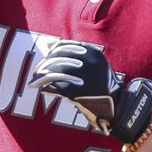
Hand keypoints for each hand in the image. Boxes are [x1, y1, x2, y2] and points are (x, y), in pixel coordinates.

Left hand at [29, 41, 151, 143]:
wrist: (117, 108)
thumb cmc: (102, 86)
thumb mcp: (95, 65)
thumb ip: (76, 54)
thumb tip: (50, 43)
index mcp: (93, 54)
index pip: (64, 46)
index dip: (51, 52)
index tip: (46, 59)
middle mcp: (88, 63)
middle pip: (57, 58)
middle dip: (44, 64)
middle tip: (36, 72)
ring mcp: (82, 77)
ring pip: (54, 70)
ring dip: (41, 76)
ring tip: (34, 81)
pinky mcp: (75, 91)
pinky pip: (54, 85)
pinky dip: (44, 86)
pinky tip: (40, 89)